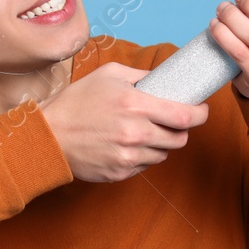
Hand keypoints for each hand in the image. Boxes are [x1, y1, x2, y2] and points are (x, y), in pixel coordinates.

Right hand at [38, 63, 209, 182]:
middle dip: (180, 130)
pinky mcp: (120, 173)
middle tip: (171, 122)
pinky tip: (125, 145)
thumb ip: (141, 75)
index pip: (184, 116)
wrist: (48, 136)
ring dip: (160, 144)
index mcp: (135, 105)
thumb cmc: (76, 102)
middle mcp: (135, 133)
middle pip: (180, 139)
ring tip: (142, 132)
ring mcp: (128, 156)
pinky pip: (145, 167)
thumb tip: (164, 78)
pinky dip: (141, 156)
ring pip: (163, 154)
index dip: (200, 114)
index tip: (201, 110)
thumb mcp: (108, 75)